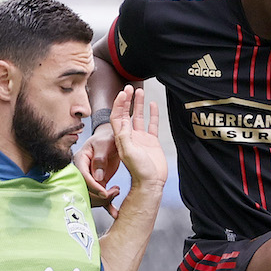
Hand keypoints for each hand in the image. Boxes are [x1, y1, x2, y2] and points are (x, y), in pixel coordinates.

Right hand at [77, 123, 121, 215]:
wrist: (113, 139)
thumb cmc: (107, 137)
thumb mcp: (104, 143)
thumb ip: (100, 158)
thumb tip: (97, 176)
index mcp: (81, 159)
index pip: (83, 175)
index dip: (93, 185)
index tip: (104, 192)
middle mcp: (84, 170)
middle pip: (86, 189)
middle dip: (99, 195)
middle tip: (113, 193)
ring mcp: (91, 178)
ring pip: (93, 196)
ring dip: (104, 200)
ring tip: (116, 192)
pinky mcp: (99, 183)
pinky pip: (101, 197)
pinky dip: (108, 205)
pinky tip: (114, 211)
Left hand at [108, 85, 165, 211]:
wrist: (151, 182)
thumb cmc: (139, 171)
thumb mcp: (129, 152)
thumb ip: (125, 138)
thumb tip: (122, 122)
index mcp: (122, 138)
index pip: (117, 117)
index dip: (119, 104)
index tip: (123, 93)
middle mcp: (130, 136)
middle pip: (126, 114)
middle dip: (127, 100)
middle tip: (129, 87)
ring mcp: (141, 138)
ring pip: (138, 117)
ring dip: (138, 104)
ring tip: (139, 91)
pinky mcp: (152, 141)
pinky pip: (151, 124)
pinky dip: (152, 114)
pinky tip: (153, 105)